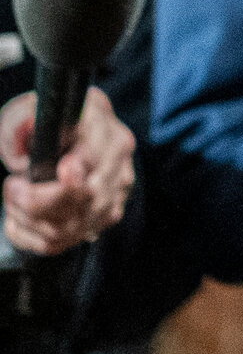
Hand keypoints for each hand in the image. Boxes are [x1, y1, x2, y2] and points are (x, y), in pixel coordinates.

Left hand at [0, 87, 134, 256]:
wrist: (71, 132)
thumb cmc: (49, 122)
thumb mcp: (28, 110)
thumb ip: (19, 125)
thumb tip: (20, 159)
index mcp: (106, 132)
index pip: (95, 164)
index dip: (67, 181)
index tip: (31, 178)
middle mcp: (118, 165)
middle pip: (85, 201)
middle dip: (35, 202)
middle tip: (12, 186)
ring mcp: (115, 196)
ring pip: (69, 228)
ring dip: (28, 220)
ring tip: (14, 199)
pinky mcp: (103, 218)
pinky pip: (61, 243)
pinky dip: (30, 236)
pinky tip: (21, 217)